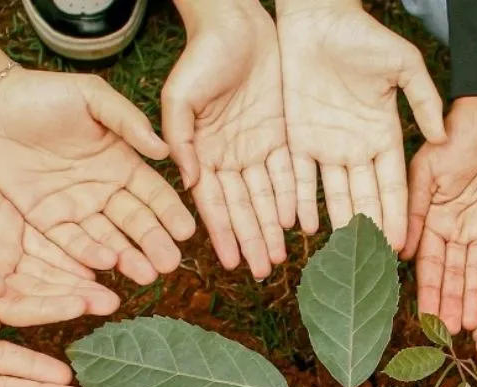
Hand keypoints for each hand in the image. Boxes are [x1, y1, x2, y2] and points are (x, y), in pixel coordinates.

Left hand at [0, 69, 195, 283]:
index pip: (153, 193)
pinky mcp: (45, 220)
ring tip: (146, 274)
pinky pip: (70, 241)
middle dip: (154, 243)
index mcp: (120, 162)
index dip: (170, 212)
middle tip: (169, 264)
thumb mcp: (92, 96)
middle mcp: (103, 189)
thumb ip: (127, 121)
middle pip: (135, 222)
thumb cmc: (43, 94)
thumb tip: (164, 150)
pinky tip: (106, 263)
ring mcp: (75, 207)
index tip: (186, 231)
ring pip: (107, 238)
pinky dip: (87, 254)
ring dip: (127, 257)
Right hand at [163, 0, 295, 278]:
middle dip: (251, 241)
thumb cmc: (200, 56)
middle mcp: (229, 156)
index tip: (228, 263)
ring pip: (266, 197)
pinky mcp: (281, 134)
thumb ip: (181, 139)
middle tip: (261, 272)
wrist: (234, 23)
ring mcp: (256, 147)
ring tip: (278, 258)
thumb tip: (187, 181)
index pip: (212, 203)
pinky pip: (289, 172)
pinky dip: (292, 198)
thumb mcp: (179, 96)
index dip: (221, 233)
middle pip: (242, 207)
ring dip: (272, 228)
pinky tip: (297, 224)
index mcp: (202, 152)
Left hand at [277, 0, 445, 245]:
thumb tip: (443, 138)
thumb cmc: (364, 36)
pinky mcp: (297, 137)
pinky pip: (299, 177)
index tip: (401, 244)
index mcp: (384, 134)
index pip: (393, 184)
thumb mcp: (403, 65)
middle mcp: (356, 147)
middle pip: (365, 197)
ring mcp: (326, 145)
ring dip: (337, 224)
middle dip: (370, 230)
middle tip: (373, 265)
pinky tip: (305, 227)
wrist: (319, 18)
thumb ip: (423, 100)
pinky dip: (301, 201)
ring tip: (341, 256)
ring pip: (333, 194)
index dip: (396, 214)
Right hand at [404, 96, 476, 334]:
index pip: (428, 263)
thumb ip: (414, 210)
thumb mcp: (426, 172)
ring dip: (473, 298)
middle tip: (449, 332)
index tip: (425, 317)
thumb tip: (399, 251)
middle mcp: (458, 230)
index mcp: (433, 219)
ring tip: (471, 324)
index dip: (427, 290)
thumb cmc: (454, 135)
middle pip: (453, 274)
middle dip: (451, 302)